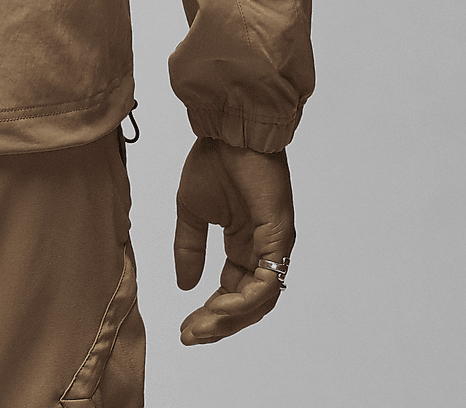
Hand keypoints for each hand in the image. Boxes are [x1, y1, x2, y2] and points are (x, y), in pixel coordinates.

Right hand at [173, 138, 293, 345]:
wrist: (229, 129)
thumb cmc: (215, 160)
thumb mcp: (192, 210)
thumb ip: (189, 247)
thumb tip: (185, 285)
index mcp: (243, 245)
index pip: (232, 292)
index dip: (210, 314)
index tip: (185, 329)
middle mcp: (262, 251)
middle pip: (247, 305)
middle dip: (219, 325)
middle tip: (191, 336)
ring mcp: (274, 247)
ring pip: (259, 301)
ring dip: (230, 319)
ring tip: (203, 327)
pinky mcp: (280, 239)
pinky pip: (267, 282)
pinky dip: (245, 300)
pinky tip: (220, 306)